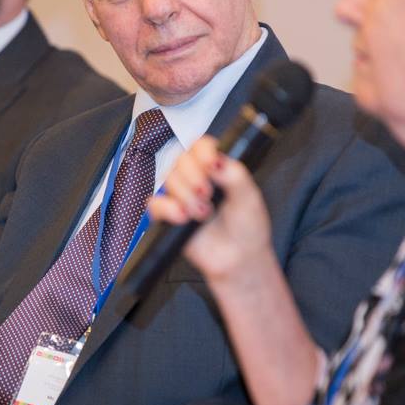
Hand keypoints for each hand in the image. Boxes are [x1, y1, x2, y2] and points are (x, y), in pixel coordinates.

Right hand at [148, 135, 276, 284]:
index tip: (211, 165)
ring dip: (186, 197)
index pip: (201, 146)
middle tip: (208, 195)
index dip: (203, 152)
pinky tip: (183, 218)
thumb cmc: (247, 228)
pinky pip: (155, 203)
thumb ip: (235, 175)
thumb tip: (217, 161)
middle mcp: (197, 178)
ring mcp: (181, 196)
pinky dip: (168, 209)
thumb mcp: (249, 198)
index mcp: (217, 168)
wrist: (238, 259)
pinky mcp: (169, 215)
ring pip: (168, 179)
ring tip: (203, 214)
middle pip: (180, 160)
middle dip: (193, 178)